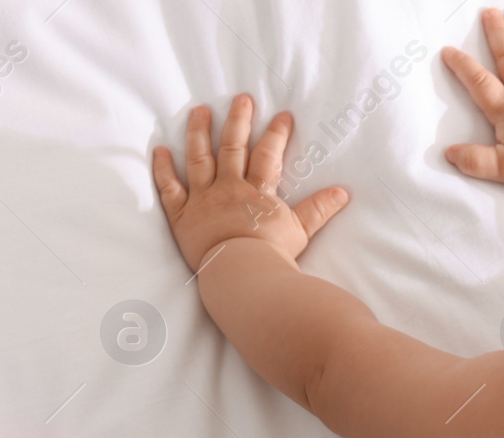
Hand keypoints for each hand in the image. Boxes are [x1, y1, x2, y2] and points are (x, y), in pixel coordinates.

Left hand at [152, 95, 348, 271]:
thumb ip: (319, 209)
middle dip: (238, 120)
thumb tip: (343, 192)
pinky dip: (163, 169)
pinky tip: (160, 150)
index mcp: (257, 191)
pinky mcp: (182, 215)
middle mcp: (228, 188)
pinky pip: (169, 188)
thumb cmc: (272, 255)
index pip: (268, 154)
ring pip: (199, 158)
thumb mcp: (301, 231)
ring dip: (199, 132)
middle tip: (241, 98)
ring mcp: (203, 199)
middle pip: (232, 146)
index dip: (276, 133)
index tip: (283, 116)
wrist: (242, 273)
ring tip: (200, 111)